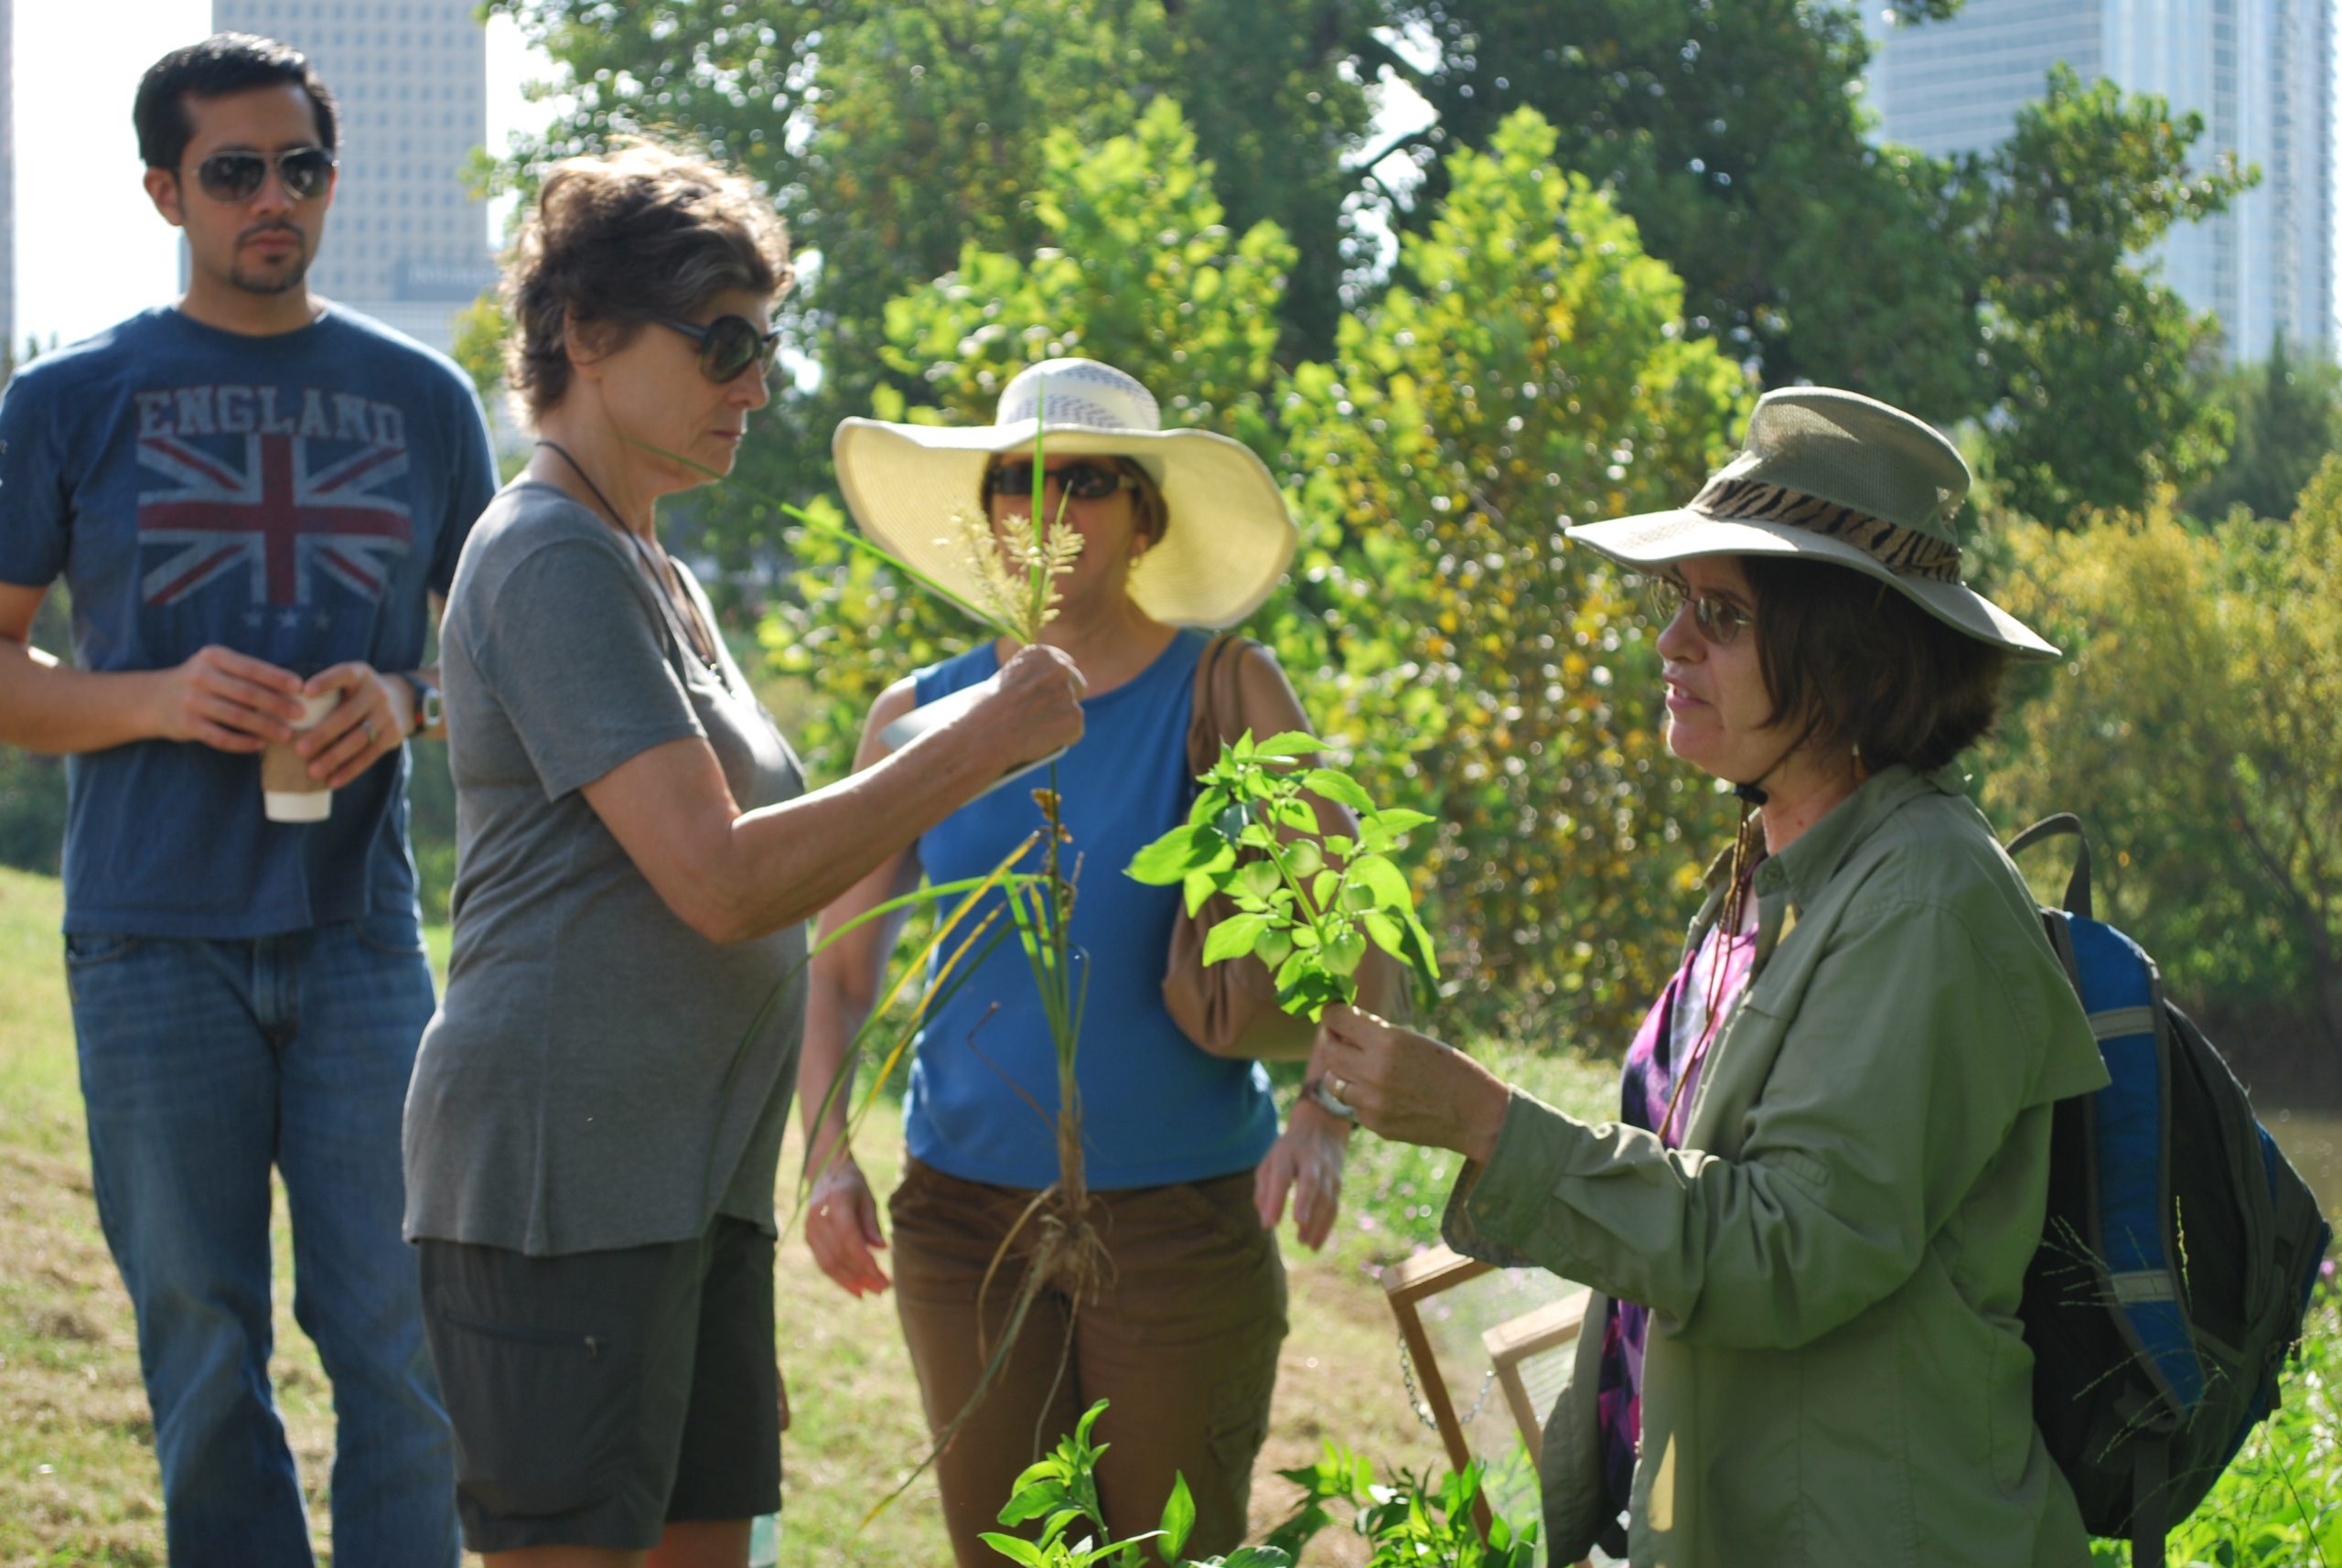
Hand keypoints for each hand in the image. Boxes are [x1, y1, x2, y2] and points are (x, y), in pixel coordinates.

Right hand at [152, 645, 306, 752]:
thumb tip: (294, 688)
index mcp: (213, 657)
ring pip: (237, 717)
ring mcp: (192, 701)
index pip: (251, 668)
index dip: (278, 678)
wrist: (152, 698)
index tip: (301, 687)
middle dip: (278, 704)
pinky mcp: (187, 725)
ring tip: (287, 734)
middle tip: (301, 714)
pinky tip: (260, 745)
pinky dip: (243, 743)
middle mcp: (200, 676)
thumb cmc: (200, 681)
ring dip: (265, 727)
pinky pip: (221, 737)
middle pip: (248, 693)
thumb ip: (246, 673)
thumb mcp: (216, 666)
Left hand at [297, 665, 411, 787]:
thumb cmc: (358, 692)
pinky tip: (333, 781)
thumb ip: (327, 689)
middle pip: (347, 715)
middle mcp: (376, 692)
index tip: (305, 691)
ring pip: (359, 739)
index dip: (326, 682)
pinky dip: (350, 770)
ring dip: (335, 757)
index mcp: (360, 675)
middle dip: (323, 734)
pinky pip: (370, 756)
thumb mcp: (349, 681)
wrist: (404, 700)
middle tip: (299, 750)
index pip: (343, 674)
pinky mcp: (393, 736)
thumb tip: (280, 709)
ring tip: (312, 771)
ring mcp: (387, 715)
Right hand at [805, 1157, 890, 1297]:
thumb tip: (881, 1248)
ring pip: (829, 1263)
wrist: (825, 1173)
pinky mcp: (809, 1238)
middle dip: (862, 1275)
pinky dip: (840, 1278)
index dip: (864, 1259)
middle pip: (839, 1254)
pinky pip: (823, 1263)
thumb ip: (871, 1223)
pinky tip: (856, 1288)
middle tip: (884, 1288)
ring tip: (873, 1291)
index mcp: (836, 1200)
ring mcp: (810, 1228)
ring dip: (852, 1281)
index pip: (849, 1237)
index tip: (882, 1275)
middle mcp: (818, 1216)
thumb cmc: (852, 1184)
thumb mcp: (868, 1197)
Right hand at [976, 645, 1085, 767]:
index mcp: (1043, 655)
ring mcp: (1068, 693)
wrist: (983, 732)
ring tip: (1036, 734)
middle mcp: (1060, 669)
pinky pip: (1074, 732)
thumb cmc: (985, 710)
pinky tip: (1041, 742)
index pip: (1064, 666)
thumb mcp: (1004, 681)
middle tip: (1049, 718)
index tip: (1050, 696)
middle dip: (1066, 700)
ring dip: (1061, 723)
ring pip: (1073, 711)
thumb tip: (1042, 694)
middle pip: (1077, 685)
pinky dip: (1061, 740)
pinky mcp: (1074, 718)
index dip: (1056, 684)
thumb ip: (1028, 680)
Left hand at [1255, 1096, 1348, 1250]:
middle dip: (1305, 1202)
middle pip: (1310, 1182)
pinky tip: (1315, 1243)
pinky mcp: (1338, 1182)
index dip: (1275, 1200)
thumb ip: (1264, 1189)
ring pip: (1325, 1197)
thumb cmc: (1289, 1150)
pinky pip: (1334, 1206)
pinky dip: (1326, 1226)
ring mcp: (1327, 1170)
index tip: (1269, 1224)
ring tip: (1304, 1244)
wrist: (1323, 1125)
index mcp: (1287, 1153)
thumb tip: (1265, 1222)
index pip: (1281, 1177)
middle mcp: (1310, 1160)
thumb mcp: (1271, 1161)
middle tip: (1298, 1223)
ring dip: (1316, 1222)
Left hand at [1319, 1005, 1510, 1162]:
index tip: (1336, 1014)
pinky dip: (1359, 1095)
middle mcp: (1373, 1071)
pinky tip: (1382, 1092)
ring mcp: (1371, 1102)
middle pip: (1327, 1050)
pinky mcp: (1374, 1124)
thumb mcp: (1415, 1040)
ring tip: (1360, 1066)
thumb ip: (1377, 1033)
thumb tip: (1343, 1024)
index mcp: (1387, 1042)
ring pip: (1332, 1080)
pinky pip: (1352, 1103)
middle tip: (1342, 1037)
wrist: (1475, 1115)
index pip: (1336, 1020)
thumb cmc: (1451, 1070)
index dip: (1333, 1014)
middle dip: (1332, 1040)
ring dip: (1340, 1070)